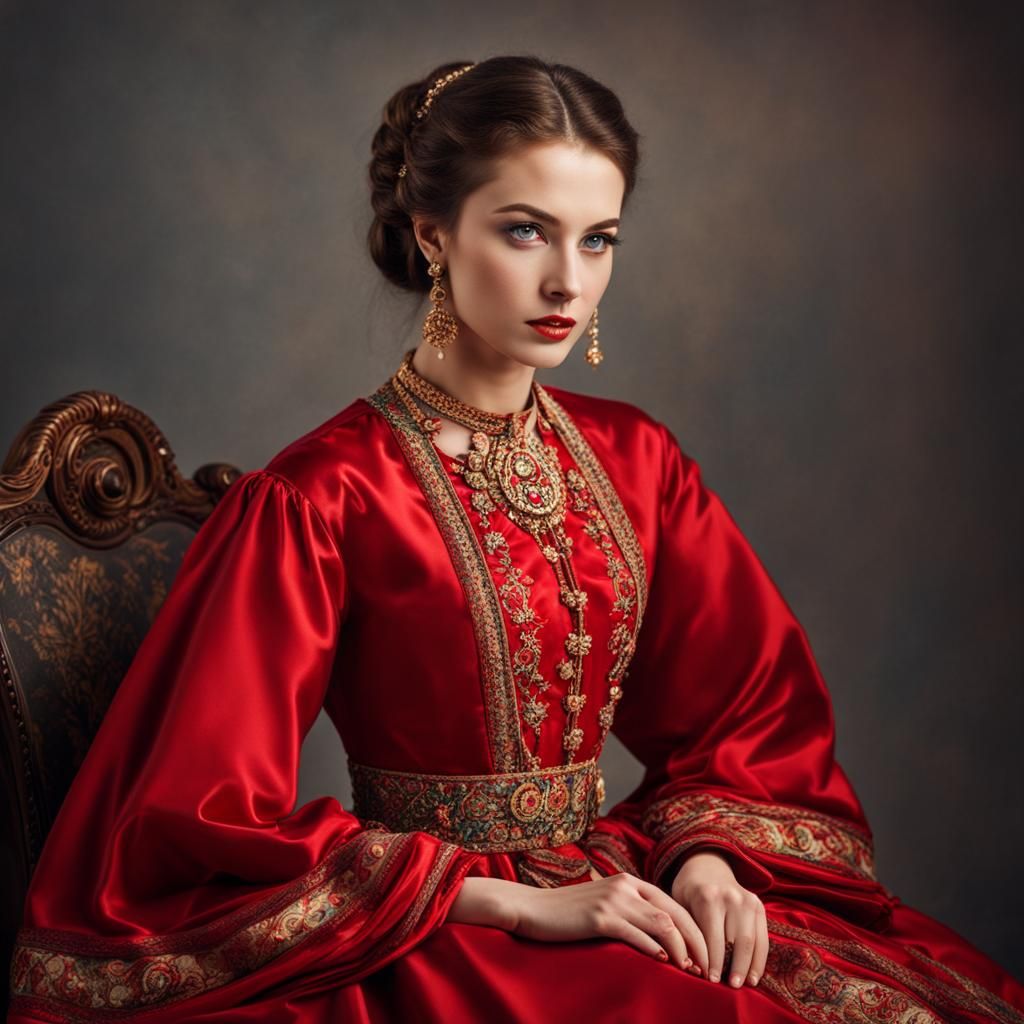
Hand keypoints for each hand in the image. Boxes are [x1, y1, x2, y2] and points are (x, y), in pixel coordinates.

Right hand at [447, 873, 706, 972]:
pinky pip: (636, 933)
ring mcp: (613, 899)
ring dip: (681, 949)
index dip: (692, 930)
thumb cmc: (568, 913)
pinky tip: (664, 962)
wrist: (532, 909)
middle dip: (696, 941)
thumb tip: (658, 939)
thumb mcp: (603, 905)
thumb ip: (629, 912)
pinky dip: (654, 948)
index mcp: (628, 881)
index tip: (705, 954)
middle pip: (673, 913)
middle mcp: (625, 885)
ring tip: (692, 970)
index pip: (672, 904)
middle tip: (707, 968)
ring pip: (661, 923)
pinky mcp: (600, 917)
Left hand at [670, 850, 767, 987]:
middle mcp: (731, 897)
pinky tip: (754, 974)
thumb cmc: (688, 891)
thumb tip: (691, 965)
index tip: (711, 981)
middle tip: (730, 988)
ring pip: (752, 941)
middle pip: (736, 941)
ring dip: (749, 966)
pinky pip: (763, 937)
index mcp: (708, 897)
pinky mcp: (758, 905)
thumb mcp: (679, 904)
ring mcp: (748, 900)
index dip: (714, 962)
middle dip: (734, 968)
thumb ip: (687, 930)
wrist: (706, 865)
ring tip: (744, 984)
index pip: (713, 938)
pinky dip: (759, 958)